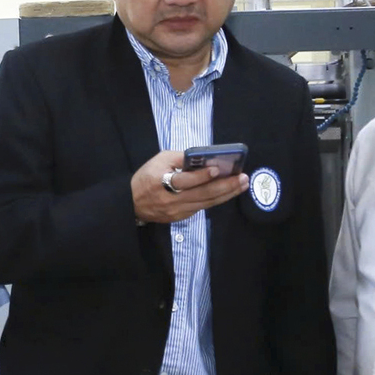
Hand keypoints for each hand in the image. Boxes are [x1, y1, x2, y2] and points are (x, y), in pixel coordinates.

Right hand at [131, 149, 247, 224]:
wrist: (131, 202)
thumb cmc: (146, 177)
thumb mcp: (159, 160)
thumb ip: (179, 158)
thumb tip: (203, 157)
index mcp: (162, 183)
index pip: (186, 180)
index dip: (202, 175)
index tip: (218, 169)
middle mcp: (172, 200)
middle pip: (203, 194)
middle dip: (226, 186)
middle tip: (243, 178)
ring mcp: (178, 211)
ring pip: (207, 203)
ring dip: (227, 194)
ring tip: (242, 185)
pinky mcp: (180, 217)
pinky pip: (202, 207)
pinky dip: (216, 200)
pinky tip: (227, 193)